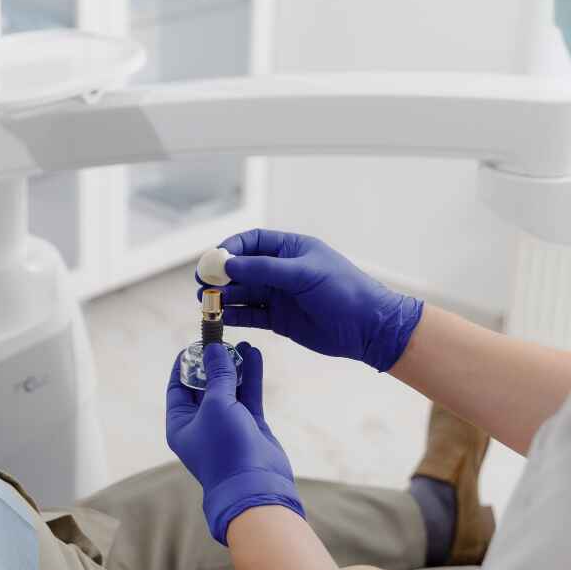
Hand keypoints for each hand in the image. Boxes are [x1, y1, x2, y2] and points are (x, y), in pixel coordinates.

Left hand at [165, 341, 304, 544]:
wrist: (256, 486)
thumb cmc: (226, 449)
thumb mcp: (216, 405)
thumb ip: (217, 375)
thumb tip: (214, 349)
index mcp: (180, 423)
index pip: (177, 387)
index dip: (184, 364)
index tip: (195, 343)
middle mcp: (201, 423)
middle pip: (204, 385)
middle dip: (213, 362)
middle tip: (222, 339)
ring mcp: (226, 424)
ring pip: (229, 388)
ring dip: (235, 366)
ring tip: (242, 343)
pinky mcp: (249, 425)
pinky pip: (248, 395)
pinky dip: (251, 376)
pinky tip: (254, 355)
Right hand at [200, 229, 422, 371]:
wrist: (368, 327)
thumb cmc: (344, 291)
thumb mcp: (303, 274)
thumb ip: (265, 269)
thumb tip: (229, 264)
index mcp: (291, 249)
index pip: (253, 242)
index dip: (231, 248)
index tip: (214, 258)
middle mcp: (282, 271)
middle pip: (243, 269)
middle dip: (221, 274)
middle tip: (202, 280)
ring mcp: (280, 295)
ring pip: (243, 293)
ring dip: (224, 295)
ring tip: (205, 300)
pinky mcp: (279, 320)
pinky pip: (251, 314)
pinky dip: (234, 315)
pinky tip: (219, 317)